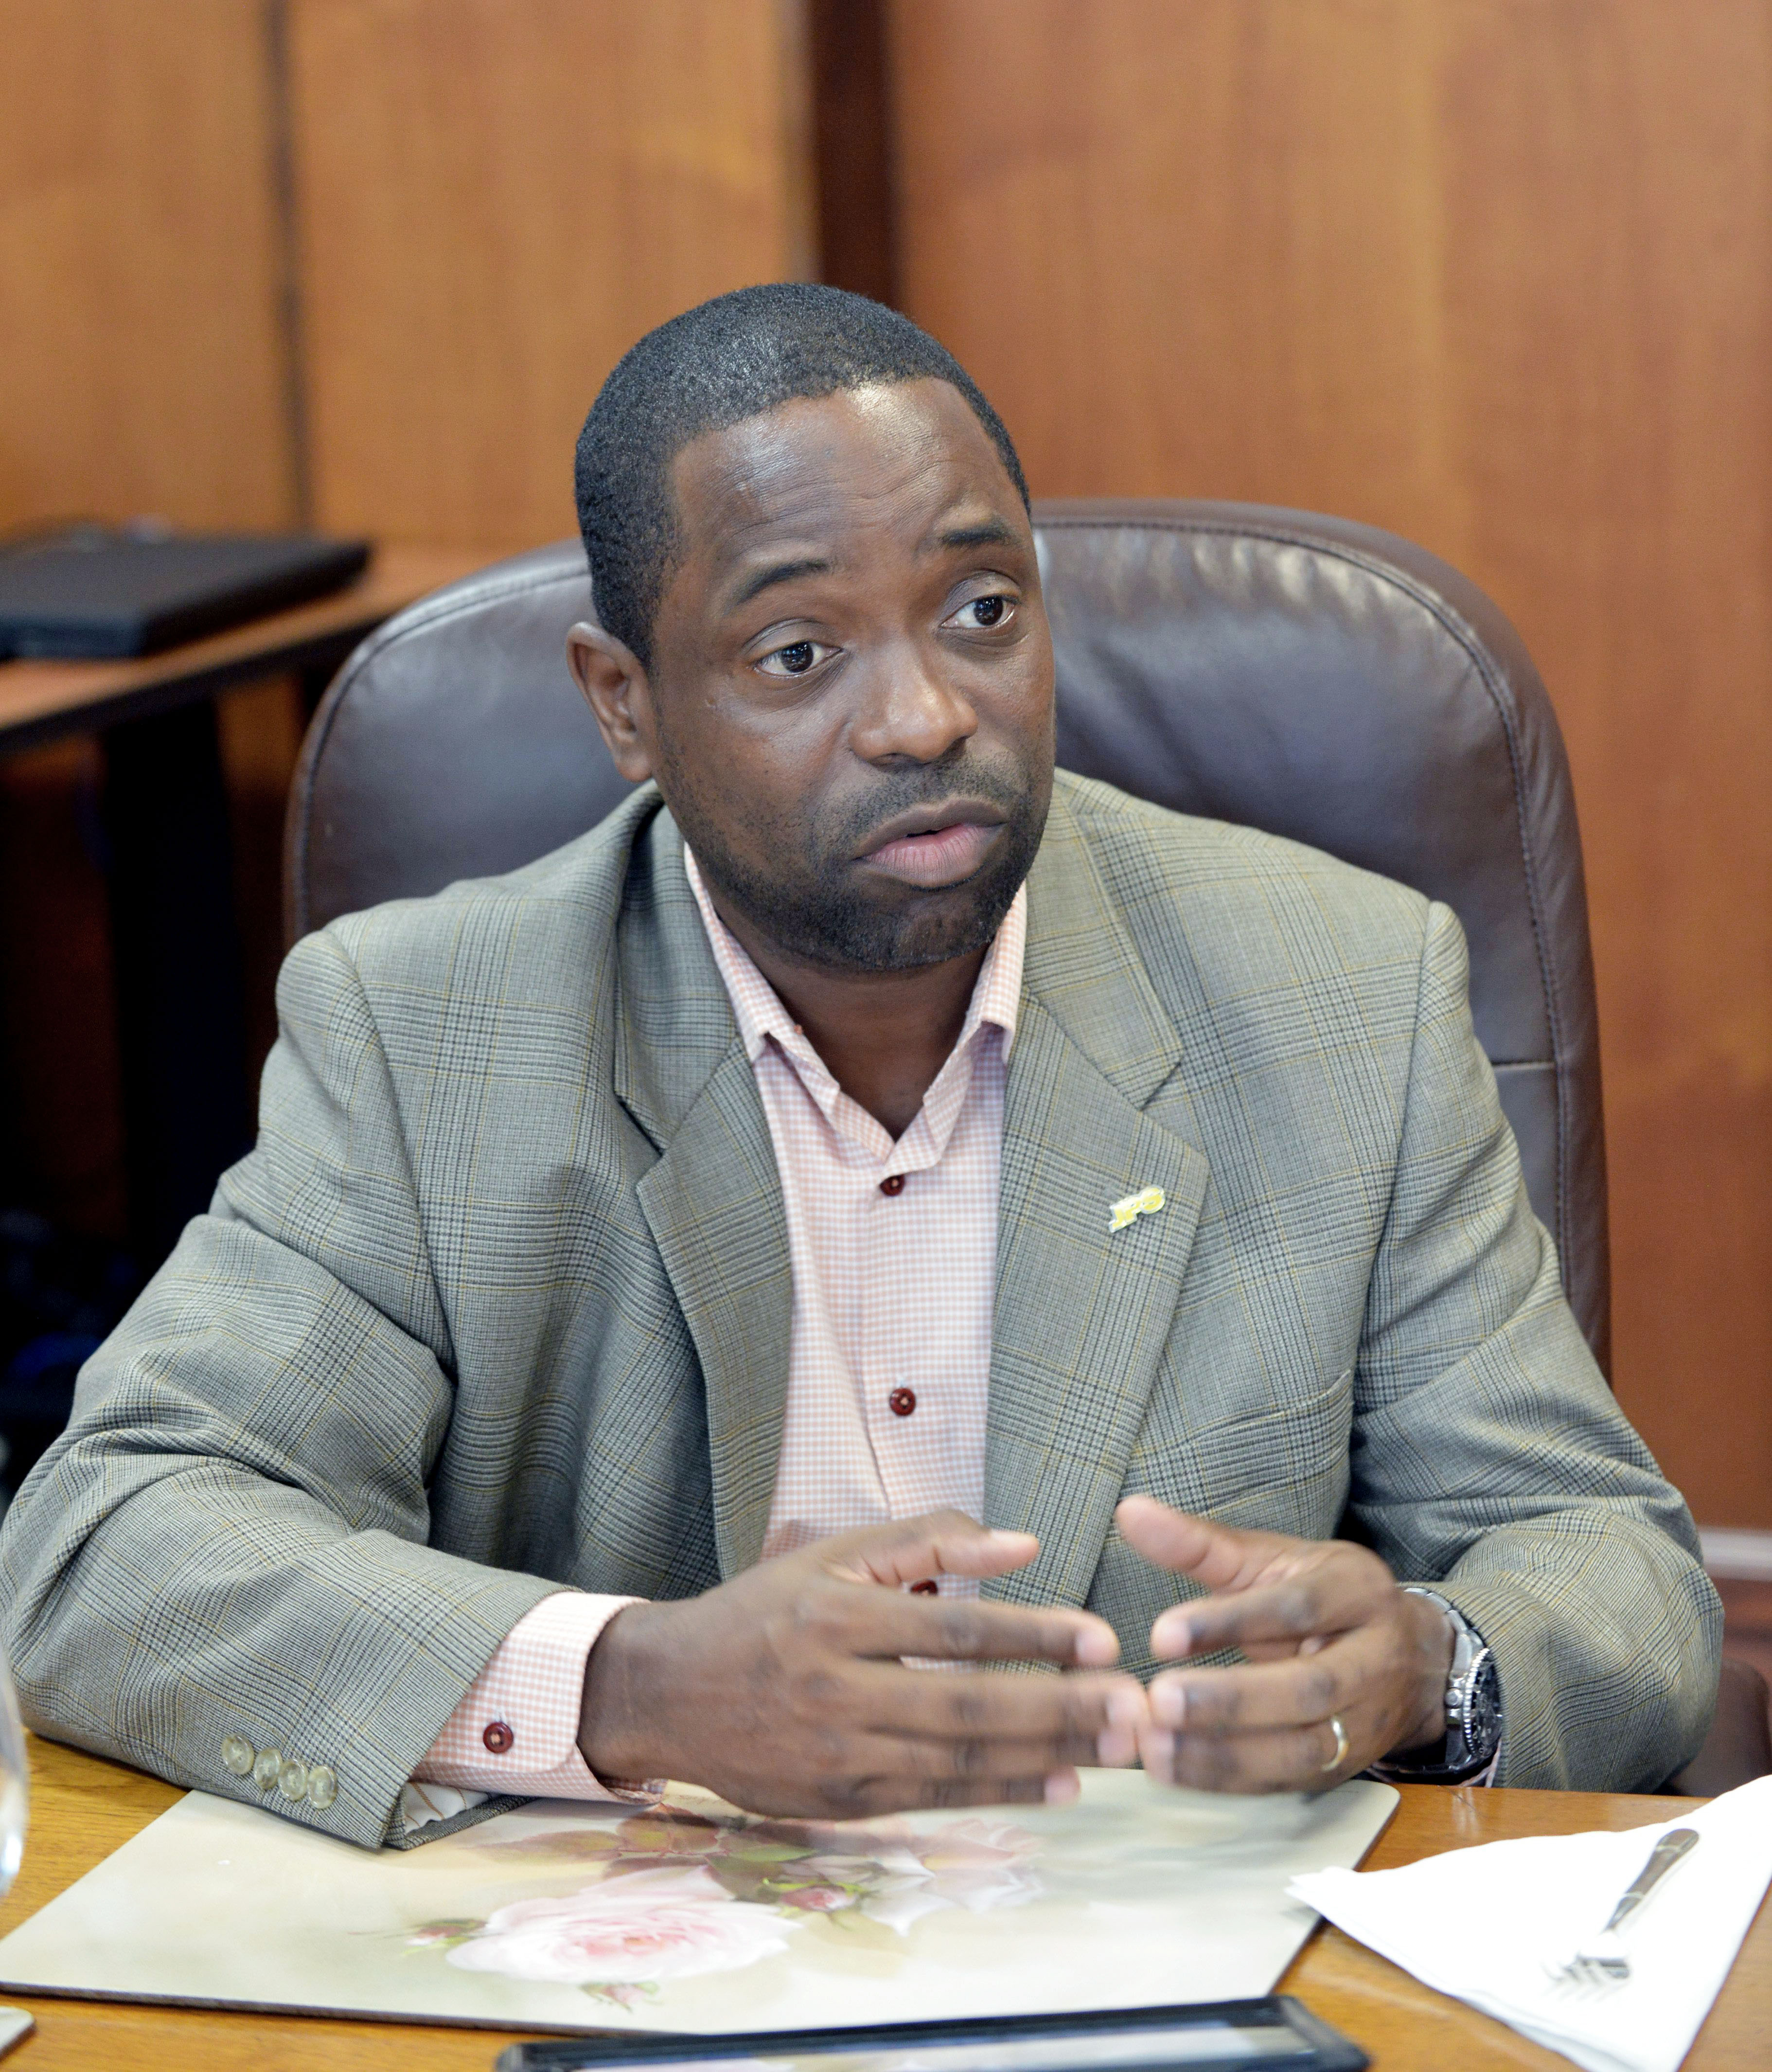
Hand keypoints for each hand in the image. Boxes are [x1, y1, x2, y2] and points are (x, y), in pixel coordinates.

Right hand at [578, 1510, 1147, 1817]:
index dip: (1034, 1636)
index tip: (1103, 1640)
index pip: (956, 1628)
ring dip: (1047, 1756)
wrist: (670, 1689)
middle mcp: (836, 1685)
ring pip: (958, 1758)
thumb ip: (929, 1539)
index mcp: (838, 1612)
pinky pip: (932, 1798)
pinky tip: (1059, 1787)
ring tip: (1118, 1749)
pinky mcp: (837, 1799)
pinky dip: (1000, 1794)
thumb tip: (1023, 1544)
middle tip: (1135, 1708)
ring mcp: (836, 1750)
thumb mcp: (836, 1552)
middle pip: (968, 1703)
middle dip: (1061, 1710)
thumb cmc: (765, 1611)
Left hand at [1115, 1496, 1454, 1790]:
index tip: (1161, 1634)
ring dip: (1224, 1754)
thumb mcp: (1270, 1560)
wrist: (1411, 1658)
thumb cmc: (1322, 1598)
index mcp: (1357, 1593)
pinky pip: (1289, 1782)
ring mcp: (1367, 1722)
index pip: (1297, 1608)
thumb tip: (1131, 1511)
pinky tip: (1174, 1769)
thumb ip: (1199, 1542)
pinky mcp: (1346, 1766)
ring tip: (1154, 1744)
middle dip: (1231, 1700)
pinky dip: (1229, 1781)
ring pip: (1304, 1747)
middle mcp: (1374, 1660)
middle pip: (1310, 1688)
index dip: (1230, 1623)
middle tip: (1157, 1701)